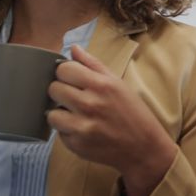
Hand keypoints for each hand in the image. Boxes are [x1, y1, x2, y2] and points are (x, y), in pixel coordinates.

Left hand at [47, 45, 177, 195]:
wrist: (144, 147)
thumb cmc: (132, 113)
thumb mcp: (118, 84)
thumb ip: (93, 64)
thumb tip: (73, 48)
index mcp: (101, 85)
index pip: (63, 69)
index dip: (66, 73)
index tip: (72, 79)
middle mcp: (90, 104)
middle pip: (54, 89)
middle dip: (61, 92)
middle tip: (74, 98)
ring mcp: (82, 126)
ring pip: (51, 113)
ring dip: (61, 113)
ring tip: (76, 115)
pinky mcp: (77, 145)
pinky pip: (59, 132)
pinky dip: (67, 131)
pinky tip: (83, 130)